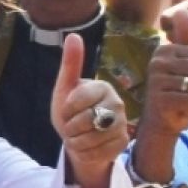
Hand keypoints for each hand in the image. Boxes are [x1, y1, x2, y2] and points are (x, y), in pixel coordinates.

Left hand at [51, 34, 127, 187]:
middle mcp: (117, 103)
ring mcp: (122, 124)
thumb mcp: (65, 88)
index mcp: (103, 87)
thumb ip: (70, 64)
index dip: (66, 109)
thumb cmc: (71, 112)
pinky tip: (86, 148)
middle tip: (72, 127)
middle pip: (86, 120)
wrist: (79, 141)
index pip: (78, 99)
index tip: (66, 110)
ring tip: (78, 137)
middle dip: (70, 128)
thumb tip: (73, 35)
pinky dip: (84, 153)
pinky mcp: (123, 142)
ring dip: (76, 142)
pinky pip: (96, 152)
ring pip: (91, 138)